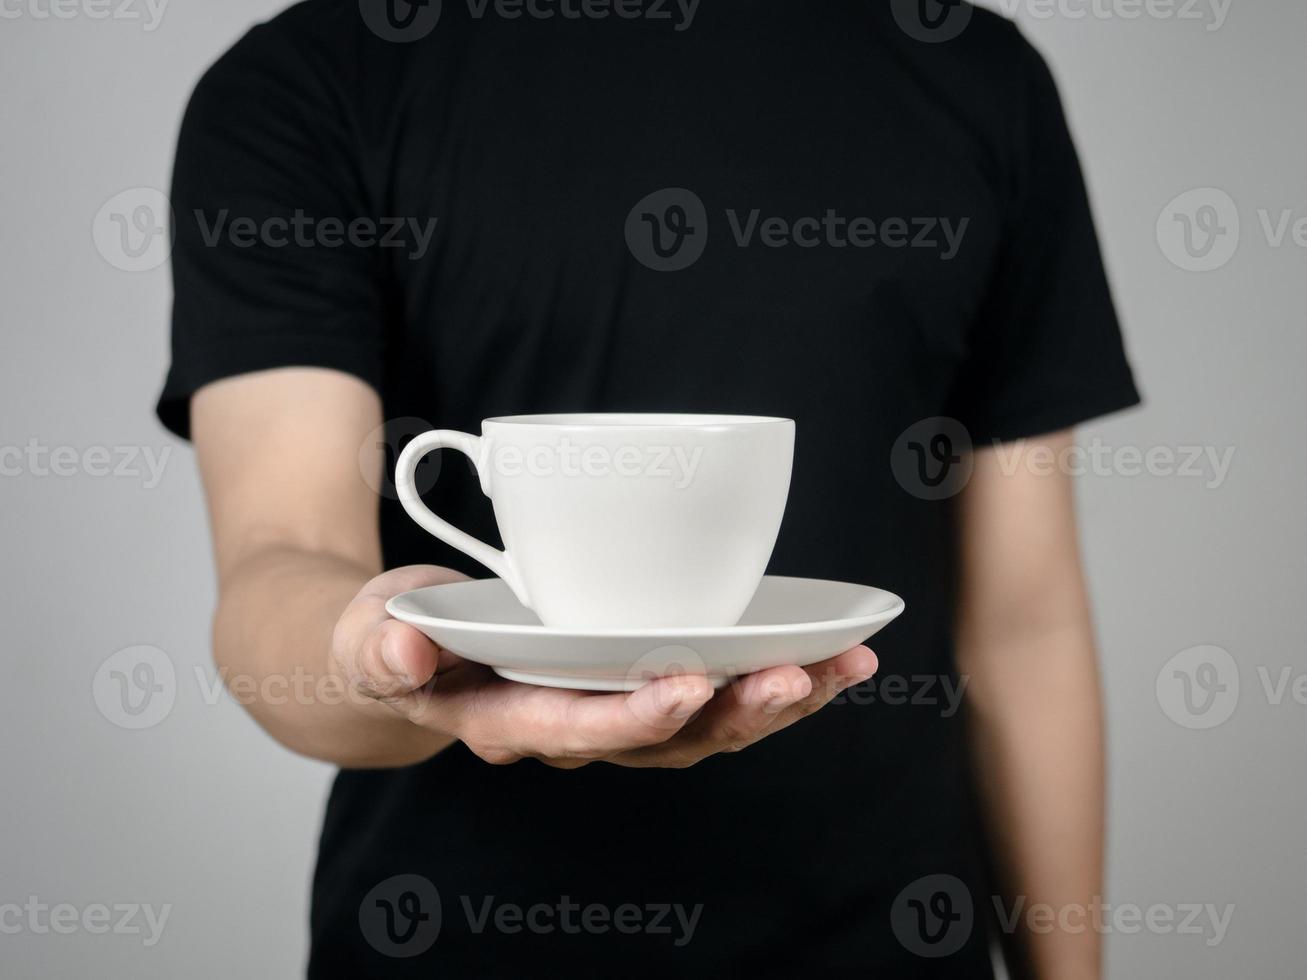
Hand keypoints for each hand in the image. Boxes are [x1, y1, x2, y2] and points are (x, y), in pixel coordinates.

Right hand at [332, 565, 878, 768]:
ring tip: (842, 667)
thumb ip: (380, 648)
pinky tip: (830, 657)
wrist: (416, 655)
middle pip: (662, 740)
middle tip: (791, 676)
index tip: (686, 682)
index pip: (574, 727)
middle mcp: (570, 728)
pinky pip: (717, 698)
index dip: (632, 714)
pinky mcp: (641, 686)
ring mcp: (612, 712)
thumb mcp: (371, 634)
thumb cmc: (397, 636)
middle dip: (732, 713)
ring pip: (704, 729)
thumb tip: (404, 657)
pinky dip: (774, 681)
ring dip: (774, 703)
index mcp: (504, 719)